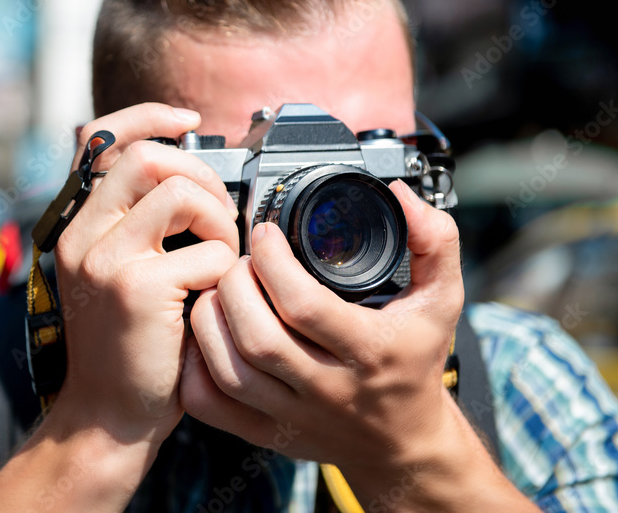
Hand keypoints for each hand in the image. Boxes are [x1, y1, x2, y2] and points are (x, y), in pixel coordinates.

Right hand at [52, 103, 239, 446]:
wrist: (108, 417)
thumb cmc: (129, 345)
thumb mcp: (117, 274)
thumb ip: (137, 226)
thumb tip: (190, 176)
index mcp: (78, 225)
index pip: (98, 139)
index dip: (147, 116)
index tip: (187, 120)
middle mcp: (83, 235)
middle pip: (146, 156)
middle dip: (199, 175)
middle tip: (218, 214)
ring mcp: (105, 260)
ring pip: (177, 192)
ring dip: (217, 218)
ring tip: (220, 253)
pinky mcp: (136, 289)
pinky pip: (205, 250)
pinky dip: (224, 266)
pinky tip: (213, 293)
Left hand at [181, 179, 497, 505]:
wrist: (404, 443)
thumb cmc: (415, 361)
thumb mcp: (442, 299)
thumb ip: (434, 240)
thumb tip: (399, 194)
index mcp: (371, 352)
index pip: (307, 307)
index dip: (273, 262)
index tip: (265, 234)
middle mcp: (330, 390)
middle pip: (259, 338)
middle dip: (235, 286)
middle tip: (238, 261)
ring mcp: (293, 417)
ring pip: (229, 372)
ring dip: (210, 321)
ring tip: (221, 290)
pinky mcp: (265, 435)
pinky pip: (211, 405)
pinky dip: (195, 366)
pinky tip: (207, 334)